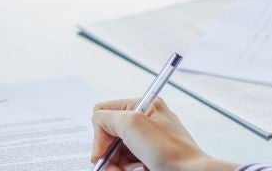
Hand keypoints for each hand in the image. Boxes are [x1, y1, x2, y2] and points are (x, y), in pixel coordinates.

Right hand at [91, 98, 236, 170]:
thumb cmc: (173, 152)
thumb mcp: (132, 123)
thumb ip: (106, 117)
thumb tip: (97, 126)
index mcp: (144, 106)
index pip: (105, 112)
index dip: (101, 132)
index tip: (103, 150)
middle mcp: (145, 124)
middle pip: (109, 137)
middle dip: (111, 154)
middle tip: (117, 165)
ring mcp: (146, 145)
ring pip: (115, 155)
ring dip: (119, 166)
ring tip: (137, 169)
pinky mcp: (148, 161)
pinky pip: (125, 166)